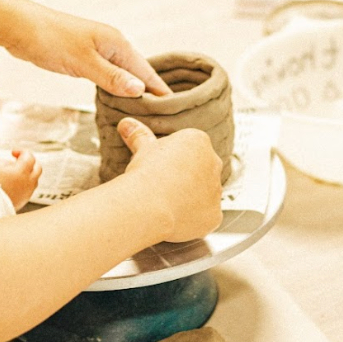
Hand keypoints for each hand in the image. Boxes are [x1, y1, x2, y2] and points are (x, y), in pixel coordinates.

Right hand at [0, 149, 41, 210]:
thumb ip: (9, 163)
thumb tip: (13, 166)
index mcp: (22, 171)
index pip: (29, 156)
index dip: (21, 152)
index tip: (12, 152)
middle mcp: (29, 182)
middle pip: (37, 168)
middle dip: (29, 162)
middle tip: (19, 161)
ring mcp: (28, 192)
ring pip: (34, 179)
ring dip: (27, 174)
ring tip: (14, 173)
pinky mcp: (24, 200)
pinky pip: (28, 189)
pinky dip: (23, 184)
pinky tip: (13, 183)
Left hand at [10, 9, 170, 97]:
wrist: (19, 26)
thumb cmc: (51, 39)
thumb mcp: (83, 62)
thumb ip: (111, 77)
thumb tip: (140, 90)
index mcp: (116, 43)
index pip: (145, 71)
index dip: (159, 90)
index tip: (177, 108)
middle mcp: (111, 44)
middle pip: (137, 72)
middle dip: (150, 93)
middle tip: (164, 117)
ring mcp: (96, 50)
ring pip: (121, 73)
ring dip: (132, 90)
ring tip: (144, 112)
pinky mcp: (83, 56)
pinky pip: (106, 74)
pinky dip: (114, 87)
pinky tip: (115, 98)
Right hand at [117, 117, 221, 242]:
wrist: (149, 206)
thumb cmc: (146, 174)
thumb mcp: (141, 150)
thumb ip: (140, 136)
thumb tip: (126, 123)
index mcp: (198, 142)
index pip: (189, 147)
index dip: (172, 158)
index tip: (159, 167)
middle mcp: (213, 163)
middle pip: (201, 168)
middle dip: (186, 176)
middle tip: (162, 184)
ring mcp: (216, 191)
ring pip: (205, 193)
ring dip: (191, 197)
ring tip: (166, 203)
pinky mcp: (214, 215)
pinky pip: (206, 216)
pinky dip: (194, 218)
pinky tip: (175, 218)